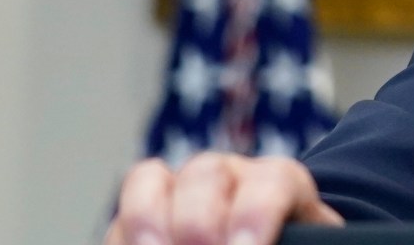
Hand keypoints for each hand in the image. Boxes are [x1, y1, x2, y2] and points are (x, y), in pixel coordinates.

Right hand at [105, 152, 341, 244]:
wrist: (277, 240)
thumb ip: (296, 241)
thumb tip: (265, 240)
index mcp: (279, 183)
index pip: (272, 182)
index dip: (256, 214)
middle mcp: (227, 176)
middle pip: (206, 174)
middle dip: (197, 220)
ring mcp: (180, 190)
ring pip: (150, 183)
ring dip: (145, 223)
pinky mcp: (141, 217)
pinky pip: (118, 220)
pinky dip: (121, 241)